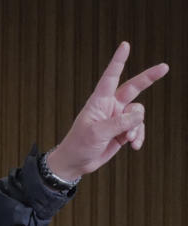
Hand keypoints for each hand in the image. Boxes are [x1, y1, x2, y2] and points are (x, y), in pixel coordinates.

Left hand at [46, 42, 168, 180]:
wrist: (76, 163)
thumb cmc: (79, 145)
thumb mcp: (97, 133)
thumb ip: (119, 123)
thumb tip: (139, 114)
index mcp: (99, 101)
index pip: (110, 77)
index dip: (119, 61)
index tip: (125, 45)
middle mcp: (110, 106)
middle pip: (133, 88)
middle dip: (149, 78)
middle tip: (165, 67)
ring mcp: (118, 118)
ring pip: (138, 114)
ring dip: (137, 127)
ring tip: (128, 139)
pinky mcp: (122, 131)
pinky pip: (138, 128)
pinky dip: (139, 136)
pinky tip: (134, 146)